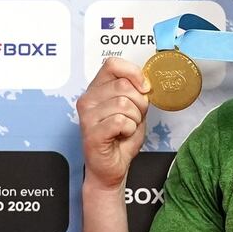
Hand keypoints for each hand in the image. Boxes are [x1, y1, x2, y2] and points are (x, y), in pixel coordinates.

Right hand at [77, 57, 150, 190]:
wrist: (113, 167)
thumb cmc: (122, 138)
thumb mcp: (134, 109)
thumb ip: (137, 92)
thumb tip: (145, 82)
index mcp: (97, 89)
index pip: (113, 64)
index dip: (134, 73)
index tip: (144, 88)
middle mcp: (88, 99)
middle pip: (124, 85)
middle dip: (139, 103)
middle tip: (133, 118)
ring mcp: (87, 116)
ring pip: (124, 104)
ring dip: (135, 119)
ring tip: (126, 128)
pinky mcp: (92, 132)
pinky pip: (121, 121)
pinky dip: (129, 129)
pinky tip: (121, 135)